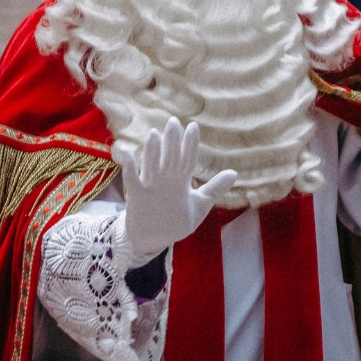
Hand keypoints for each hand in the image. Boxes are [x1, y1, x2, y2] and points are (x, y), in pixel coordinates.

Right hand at [116, 117, 236, 266]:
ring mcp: (151, 187)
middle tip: (173, 122)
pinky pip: (132, 179)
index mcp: (181, 181)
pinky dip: (129, 166)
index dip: (190, 144)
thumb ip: (214, 189)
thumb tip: (234, 173)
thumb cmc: (176, 220)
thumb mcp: (199, 205)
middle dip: (172, 142)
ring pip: (152, 166)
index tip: (193, 126)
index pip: (188, 159)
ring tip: (154, 134)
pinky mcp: (137, 196)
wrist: (153, 238)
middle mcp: (166, 180)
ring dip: (152, 152)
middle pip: (170, 158)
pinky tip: (126, 151)